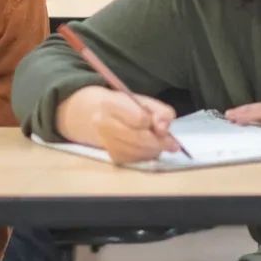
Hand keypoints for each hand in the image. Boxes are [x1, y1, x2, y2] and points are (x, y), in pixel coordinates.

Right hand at [57, 85, 177, 165]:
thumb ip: (158, 110)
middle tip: (172, 143)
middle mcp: (103, 124)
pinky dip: (145, 156)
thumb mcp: (139, 99)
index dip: (155, 123)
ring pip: (138, 152)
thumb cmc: (119, 105)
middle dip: (160, 142)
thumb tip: (165, 129)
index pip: (140, 119)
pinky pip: (134, 160)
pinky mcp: (109, 155)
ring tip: (159, 144)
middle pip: (140, 138)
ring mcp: (104, 141)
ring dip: (154, 151)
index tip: (160, 124)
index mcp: (110, 104)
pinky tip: (146, 149)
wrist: (88, 114)